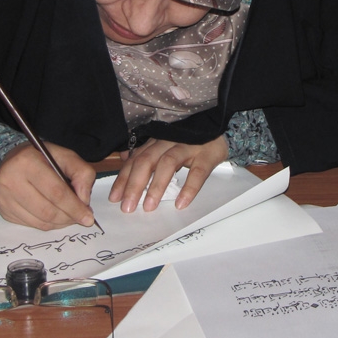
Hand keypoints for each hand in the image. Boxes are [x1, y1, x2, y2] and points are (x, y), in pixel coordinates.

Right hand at [0, 142, 95, 229]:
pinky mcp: (4, 210)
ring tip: (69, 216)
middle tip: (81, 217)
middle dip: (69, 217)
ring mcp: (4, 197)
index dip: (74, 207)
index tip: (88, 217)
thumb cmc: (42, 158)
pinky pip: (31, 225)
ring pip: (40, 221)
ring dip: (60, 223)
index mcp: (28, 162)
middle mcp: (11, 180)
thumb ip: (82, 173)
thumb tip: (84, 200)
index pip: (56, 191)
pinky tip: (54, 216)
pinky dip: (47, 224)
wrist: (12, 160)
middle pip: (47, 210)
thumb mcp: (65, 156)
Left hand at [109, 136, 228, 212]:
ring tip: (149, 207)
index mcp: (157, 141)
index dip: (124, 178)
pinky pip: (197, 172)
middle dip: (135, 184)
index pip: (136, 160)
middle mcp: (169, 141)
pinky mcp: (207, 154)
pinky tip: (181, 203)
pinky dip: (188, 188)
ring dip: (156, 186)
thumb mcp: (166, 145)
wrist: (223, 131)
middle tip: (128, 207)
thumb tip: (124, 160)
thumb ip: (147, 153)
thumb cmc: (190, 142)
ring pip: (168, 163)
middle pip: (147, 161)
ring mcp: (189, 146)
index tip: (115, 198)